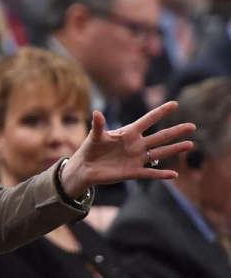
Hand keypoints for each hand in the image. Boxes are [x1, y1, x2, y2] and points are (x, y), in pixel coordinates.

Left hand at [60, 101, 194, 197]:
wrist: (86, 167)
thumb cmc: (91, 148)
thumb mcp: (95, 135)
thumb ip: (98, 125)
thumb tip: (97, 112)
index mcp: (128, 133)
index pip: (147, 120)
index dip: (160, 112)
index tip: (174, 104)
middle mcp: (136, 145)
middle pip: (159, 137)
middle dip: (175, 131)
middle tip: (192, 126)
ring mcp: (136, 158)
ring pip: (159, 153)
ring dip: (174, 149)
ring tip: (190, 144)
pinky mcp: (133, 172)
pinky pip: (150, 173)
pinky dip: (161, 174)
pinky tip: (174, 174)